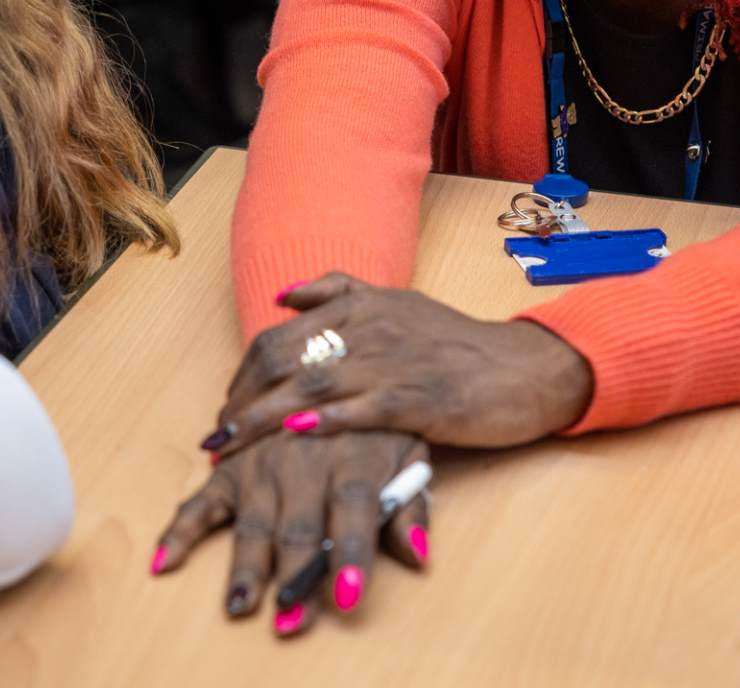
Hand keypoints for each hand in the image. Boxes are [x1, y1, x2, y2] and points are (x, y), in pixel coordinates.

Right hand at [151, 430, 429, 637]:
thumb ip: (411, 505)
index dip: (352, 555)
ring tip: (239, 605)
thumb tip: (419, 554)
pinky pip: (201, 500)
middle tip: (289, 620)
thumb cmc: (372, 418)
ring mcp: (262, 462)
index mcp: (353, 460)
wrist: (326, 356)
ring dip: (245, 566)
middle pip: (299, 525)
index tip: (351, 597)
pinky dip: (180, 532)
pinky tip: (164, 561)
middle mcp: (304, 461)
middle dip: (294, 576)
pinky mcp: (231, 464)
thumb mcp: (408, 448)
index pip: (354, 513)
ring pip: (253, 521)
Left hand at [206, 273, 592, 456]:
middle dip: (240, 400)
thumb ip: (339, 292)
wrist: (522, 369)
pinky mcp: (418, 399)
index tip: (225, 404)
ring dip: (261, 419)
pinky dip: (322, 420)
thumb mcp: (397, 302)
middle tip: (216, 434)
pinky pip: (359, 409)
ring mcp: (392, 363)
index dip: (243, 372)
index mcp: (359, 305)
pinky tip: (293, 434)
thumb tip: (282, 296)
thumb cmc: (455, 343)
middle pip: (282, 359)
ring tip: (229, 447)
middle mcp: (368, 328)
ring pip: (309, 386)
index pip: (279, 336)